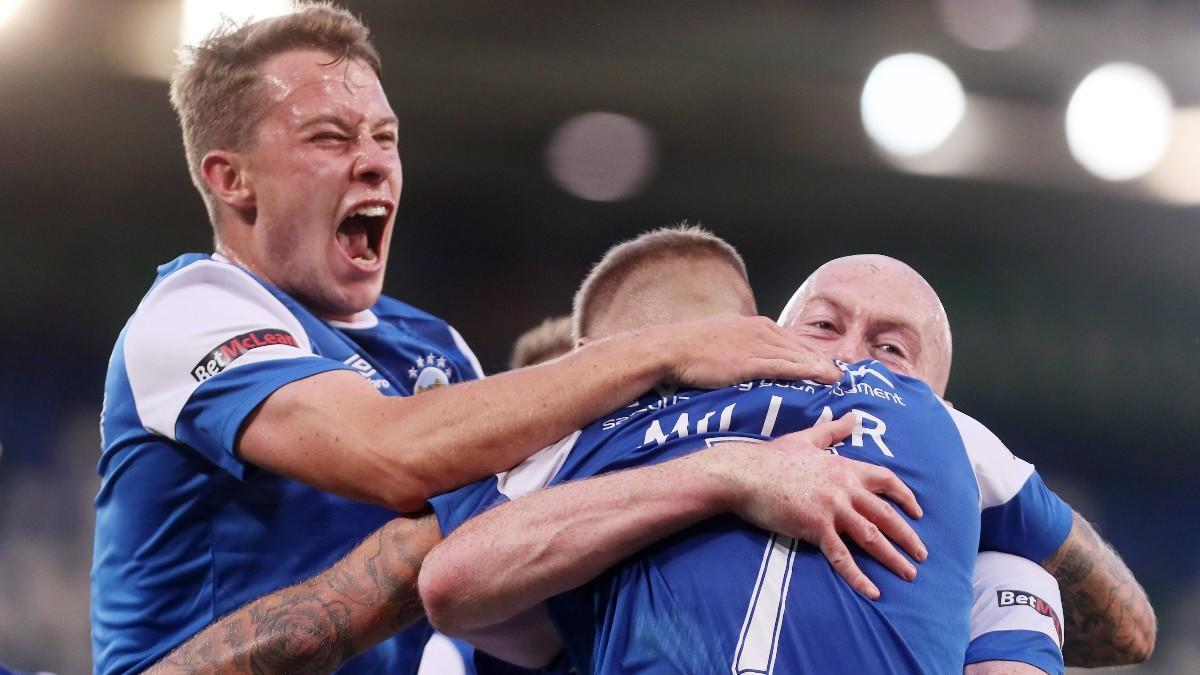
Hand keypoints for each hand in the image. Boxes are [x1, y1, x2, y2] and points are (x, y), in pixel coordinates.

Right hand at [650, 314, 841, 387]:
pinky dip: (806, 371)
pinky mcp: (750, 361)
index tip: (824, 364)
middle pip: (800, 346)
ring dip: (820, 367)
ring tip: (838, 379)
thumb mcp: (720, 336)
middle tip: (841, 374)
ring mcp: (757, 345)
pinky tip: (821, 378)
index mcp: (754, 324)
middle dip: (821, 359)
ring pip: (798, 355)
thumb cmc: (689, 346)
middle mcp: (761, 330)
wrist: (670, 348)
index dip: (809, 352)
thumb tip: (745, 355)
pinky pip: (786, 366)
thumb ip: (739, 343)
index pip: (790, 338)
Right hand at [706, 414, 925, 598]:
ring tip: (909, 574)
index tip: (918, 512)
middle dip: (907, 536)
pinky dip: (858, 576)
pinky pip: (842, 556)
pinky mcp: (815, 528)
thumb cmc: (771, 457)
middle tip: (922, 554)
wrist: (745, 473)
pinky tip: (872, 591)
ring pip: (871, 537)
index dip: (905, 497)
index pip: (886, 480)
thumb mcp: (806, 438)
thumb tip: (853, 415)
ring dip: (893, 557)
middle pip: (886, 514)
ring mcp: (831, 508)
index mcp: (844, 467)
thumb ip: (832, 430)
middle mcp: (844, 488)